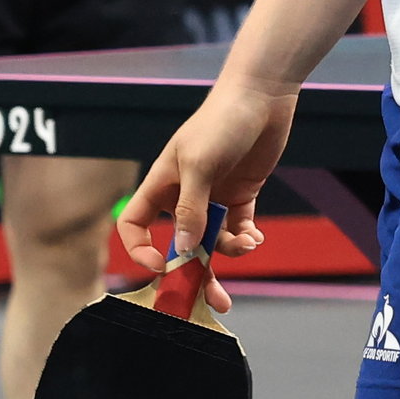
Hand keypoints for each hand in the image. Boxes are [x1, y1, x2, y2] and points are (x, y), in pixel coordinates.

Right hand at [119, 77, 297, 294]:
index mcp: (161, 185)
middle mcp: (184, 196)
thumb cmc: (221, 121)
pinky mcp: (240, 196)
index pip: (136, 225)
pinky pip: (237, 230)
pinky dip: (245, 239)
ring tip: (247, 244)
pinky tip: (254, 236)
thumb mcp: (199, 165)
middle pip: (180, 245)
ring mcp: (213, 197)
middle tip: (211, 301)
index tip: (163, 266)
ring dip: (229, 251)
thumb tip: (182, 251)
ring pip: (212, 242)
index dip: (142, 250)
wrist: (263, 97)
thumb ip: (190, 210)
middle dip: (194, 273)